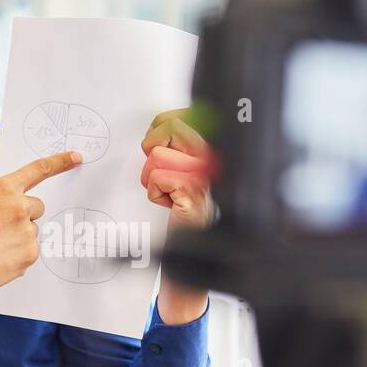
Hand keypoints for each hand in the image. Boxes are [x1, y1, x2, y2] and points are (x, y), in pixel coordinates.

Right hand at [0, 149, 83, 295]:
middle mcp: (19, 207)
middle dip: (24, 216)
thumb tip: (13, 201)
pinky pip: (30, 250)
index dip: (60, 162)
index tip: (76, 157)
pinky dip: (18, 255)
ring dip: (18, 238)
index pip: (38, 170)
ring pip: (32, 231)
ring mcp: (27, 231)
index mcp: (4, 190)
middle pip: (37, 207)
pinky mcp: (30, 254)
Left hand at [140, 108, 213, 323]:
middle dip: (154, 152)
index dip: (159, 127)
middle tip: (163, 173)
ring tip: (169, 192)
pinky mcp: (193, 191)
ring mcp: (206, 172)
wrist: (194, 250)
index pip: (178, 116)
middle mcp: (213, 154)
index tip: (158, 144)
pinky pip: (157, 179)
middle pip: (168, 128)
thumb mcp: (182, 168)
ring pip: (157, 156)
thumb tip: (157, 123)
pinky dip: (155, 194)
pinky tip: (171, 204)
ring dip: (153, 178)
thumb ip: (176, 143)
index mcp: (211, 145)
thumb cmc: (186, 207)